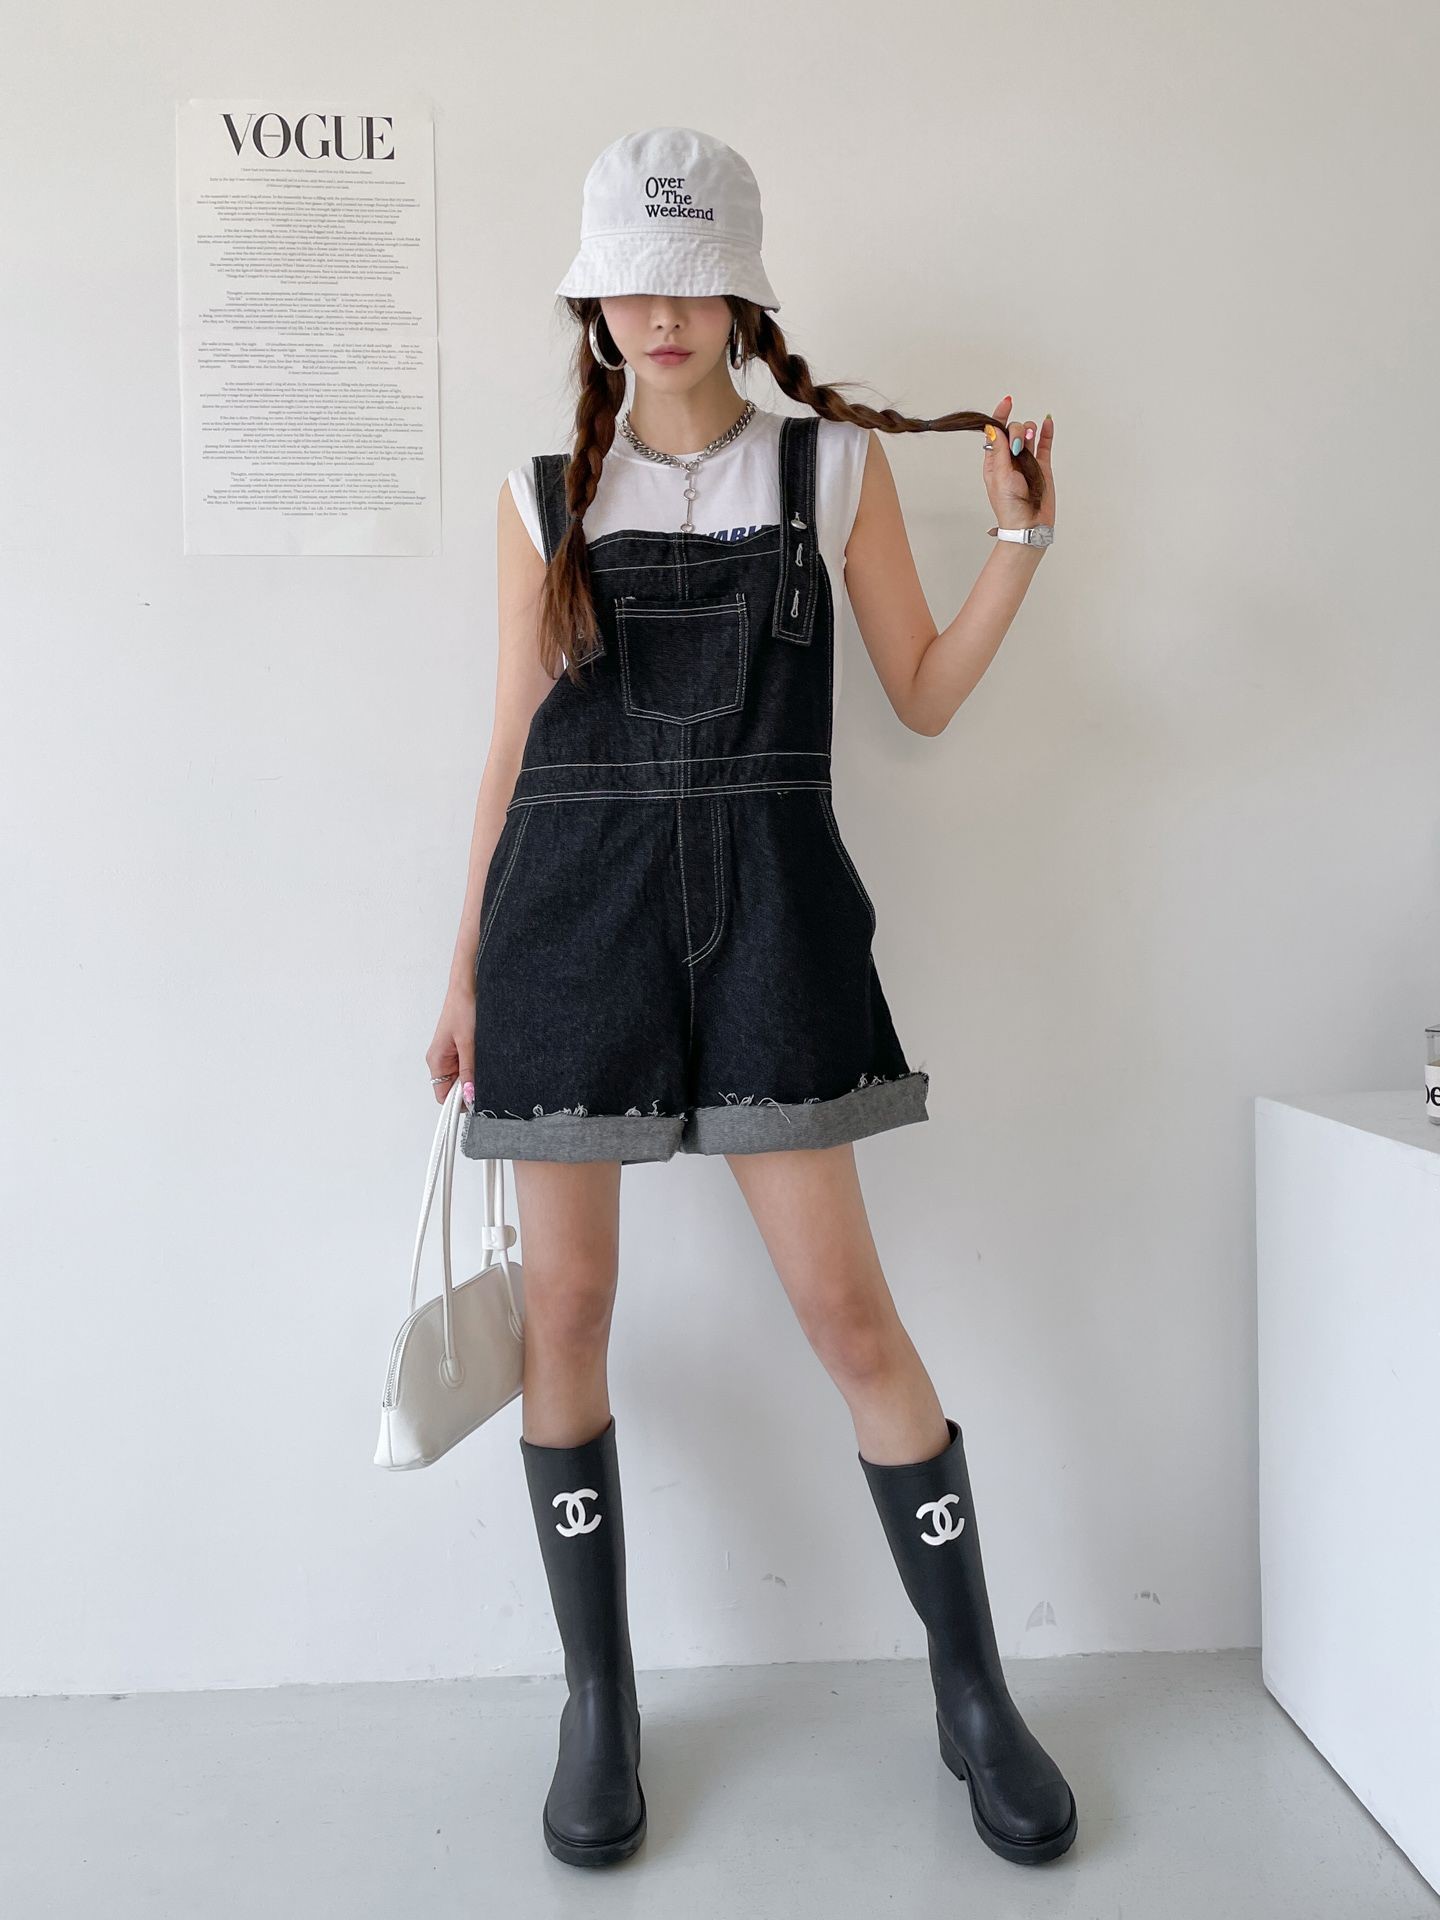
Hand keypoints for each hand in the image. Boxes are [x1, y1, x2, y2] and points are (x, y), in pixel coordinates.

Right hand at [426, 982, 475, 1108]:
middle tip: (484, 1080)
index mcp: (436, 1060)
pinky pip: (466, 1066)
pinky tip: (483, 1057)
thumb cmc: (462, 1008)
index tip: (476, 1098)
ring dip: (473, 1076)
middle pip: (453, 1089)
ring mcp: (449, 1055)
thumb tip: (469, 1095)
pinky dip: (475, 1067)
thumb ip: (468, 1071)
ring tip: (484, 1063)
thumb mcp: (468, 1043)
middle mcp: (440, 1060)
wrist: (466, 987)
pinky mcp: (459, 1049)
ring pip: (461, 1078)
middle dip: (468, 1088)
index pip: (443, 1096)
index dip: (458, 1101)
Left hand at [982, 397, 1055, 530]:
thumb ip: (998, 451)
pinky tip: (1047, 422)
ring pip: (1028, 434)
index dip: (1000, 415)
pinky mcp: (1042, 466)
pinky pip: (1045, 444)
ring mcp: (1027, 460)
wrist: (1028, 524)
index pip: (996, 432)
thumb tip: (993, 427)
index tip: (1007, 402)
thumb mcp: (999, 476)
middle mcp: (1010, 458)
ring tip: (1029, 442)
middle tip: (1018, 447)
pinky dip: (1047, 432)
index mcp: (994, 461)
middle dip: (1016, 432)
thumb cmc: (1009, 506)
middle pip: (1013, 430)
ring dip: (1029, 432)